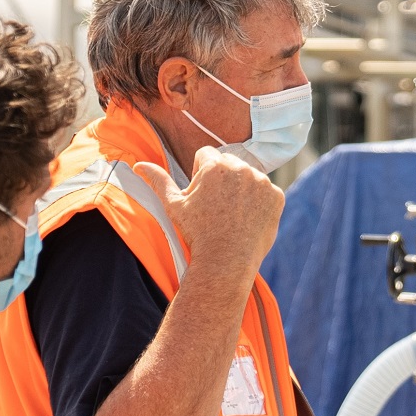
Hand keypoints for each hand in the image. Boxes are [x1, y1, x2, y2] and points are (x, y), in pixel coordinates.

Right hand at [135, 145, 283, 276]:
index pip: (206, 155)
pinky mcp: (277, 196)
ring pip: (248, 176)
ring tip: (231, 214)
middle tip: (216, 206)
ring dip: (240, 187)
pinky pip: (265, 191)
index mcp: (216, 165)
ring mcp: (263, 182)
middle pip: (228, 162)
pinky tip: (247, 218)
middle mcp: (242, 168)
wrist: (226, 260)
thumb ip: (158, 180)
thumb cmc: (197, 232)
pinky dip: (258, 201)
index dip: (199, 173)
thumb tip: (138, 165)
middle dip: (221, 178)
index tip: (201, 195)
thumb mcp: (173, 205)